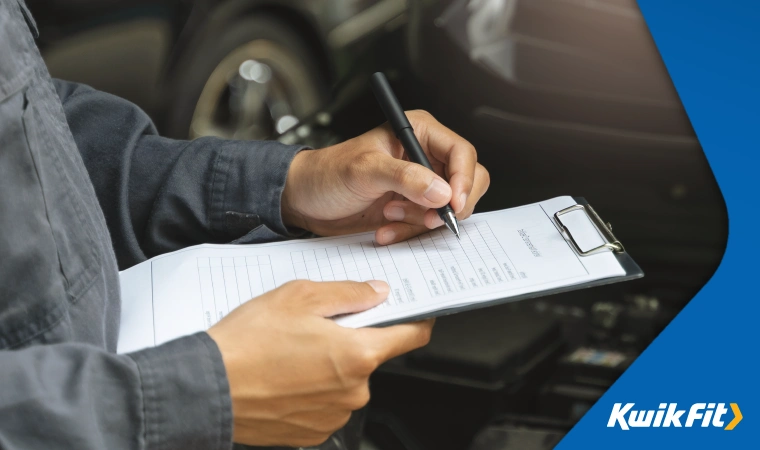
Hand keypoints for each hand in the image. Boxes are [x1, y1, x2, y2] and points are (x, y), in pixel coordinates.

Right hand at [206, 280, 433, 446]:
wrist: (207, 387)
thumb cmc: (248, 342)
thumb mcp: (300, 296)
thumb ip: (348, 293)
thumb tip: (377, 293)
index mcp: (358, 354)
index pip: (411, 336)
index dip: (417, 319)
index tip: (416, 312)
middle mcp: (354, 391)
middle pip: (370, 357)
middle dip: (351, 339)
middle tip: (316, 326)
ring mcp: (334, 415)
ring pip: (347, 381)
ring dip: (330, 366)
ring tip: (291, 352)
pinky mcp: (314, 432)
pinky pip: (327, 404)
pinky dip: (313, 389)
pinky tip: (286, 375)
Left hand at [282, 110, 489, 243]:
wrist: (305, 200)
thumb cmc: (327, 173)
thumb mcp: (364, 170)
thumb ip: (404, 177)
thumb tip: (441, 191)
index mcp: (418, 132)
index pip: (461, 152)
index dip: (463, 179)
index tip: (452, 203)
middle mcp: (424, 157)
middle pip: (466, 182)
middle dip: (449, 205)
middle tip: (428, 218)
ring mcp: (420, 185)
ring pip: (448, 208)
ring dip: (421, 221)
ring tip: (390, 216)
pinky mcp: (412, 209)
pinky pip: (428, 225)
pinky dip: (411, 232)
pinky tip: (386, 229)